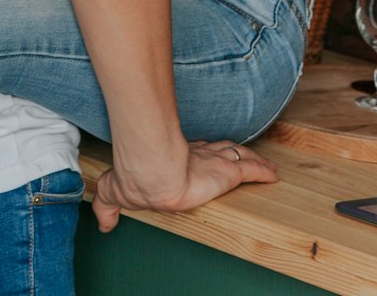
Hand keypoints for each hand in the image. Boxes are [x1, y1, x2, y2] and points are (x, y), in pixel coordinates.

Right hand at [91, 140, 277, 232]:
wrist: (154, 175)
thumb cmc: (138, 179)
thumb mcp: (114, 192)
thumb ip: (108, 206)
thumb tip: (103, 224)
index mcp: (173, 161)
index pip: (192, 154)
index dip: (201, 154)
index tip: (208, 155)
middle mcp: (196, 157)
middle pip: (218, 151)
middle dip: (228, 153)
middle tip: (239, 157)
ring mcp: (214, 162)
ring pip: (237, 155)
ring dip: (250, 160)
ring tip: (264, 166)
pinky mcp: (228, 171)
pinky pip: (251, 169)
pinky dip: (263, 171)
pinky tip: (273, 174)